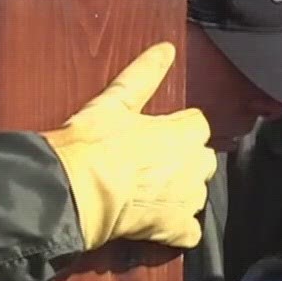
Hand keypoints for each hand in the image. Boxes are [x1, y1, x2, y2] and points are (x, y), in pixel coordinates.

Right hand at [40, 42, 218, 250]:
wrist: (78, 189)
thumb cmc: (95, 142)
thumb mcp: (116, 100)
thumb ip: (144, 74)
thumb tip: (165, 48)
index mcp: (184, 133)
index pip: (197, 125)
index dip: (178, 128)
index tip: (159, 133)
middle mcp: (193, 166)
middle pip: (203, 160)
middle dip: (185, 161)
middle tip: (154, 162)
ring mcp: (186, 200)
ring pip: (198, 195)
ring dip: (183, 193)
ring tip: (154, 192)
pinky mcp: (174, 229)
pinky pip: (189, 232)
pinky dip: (179, 230)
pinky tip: (163, 226)